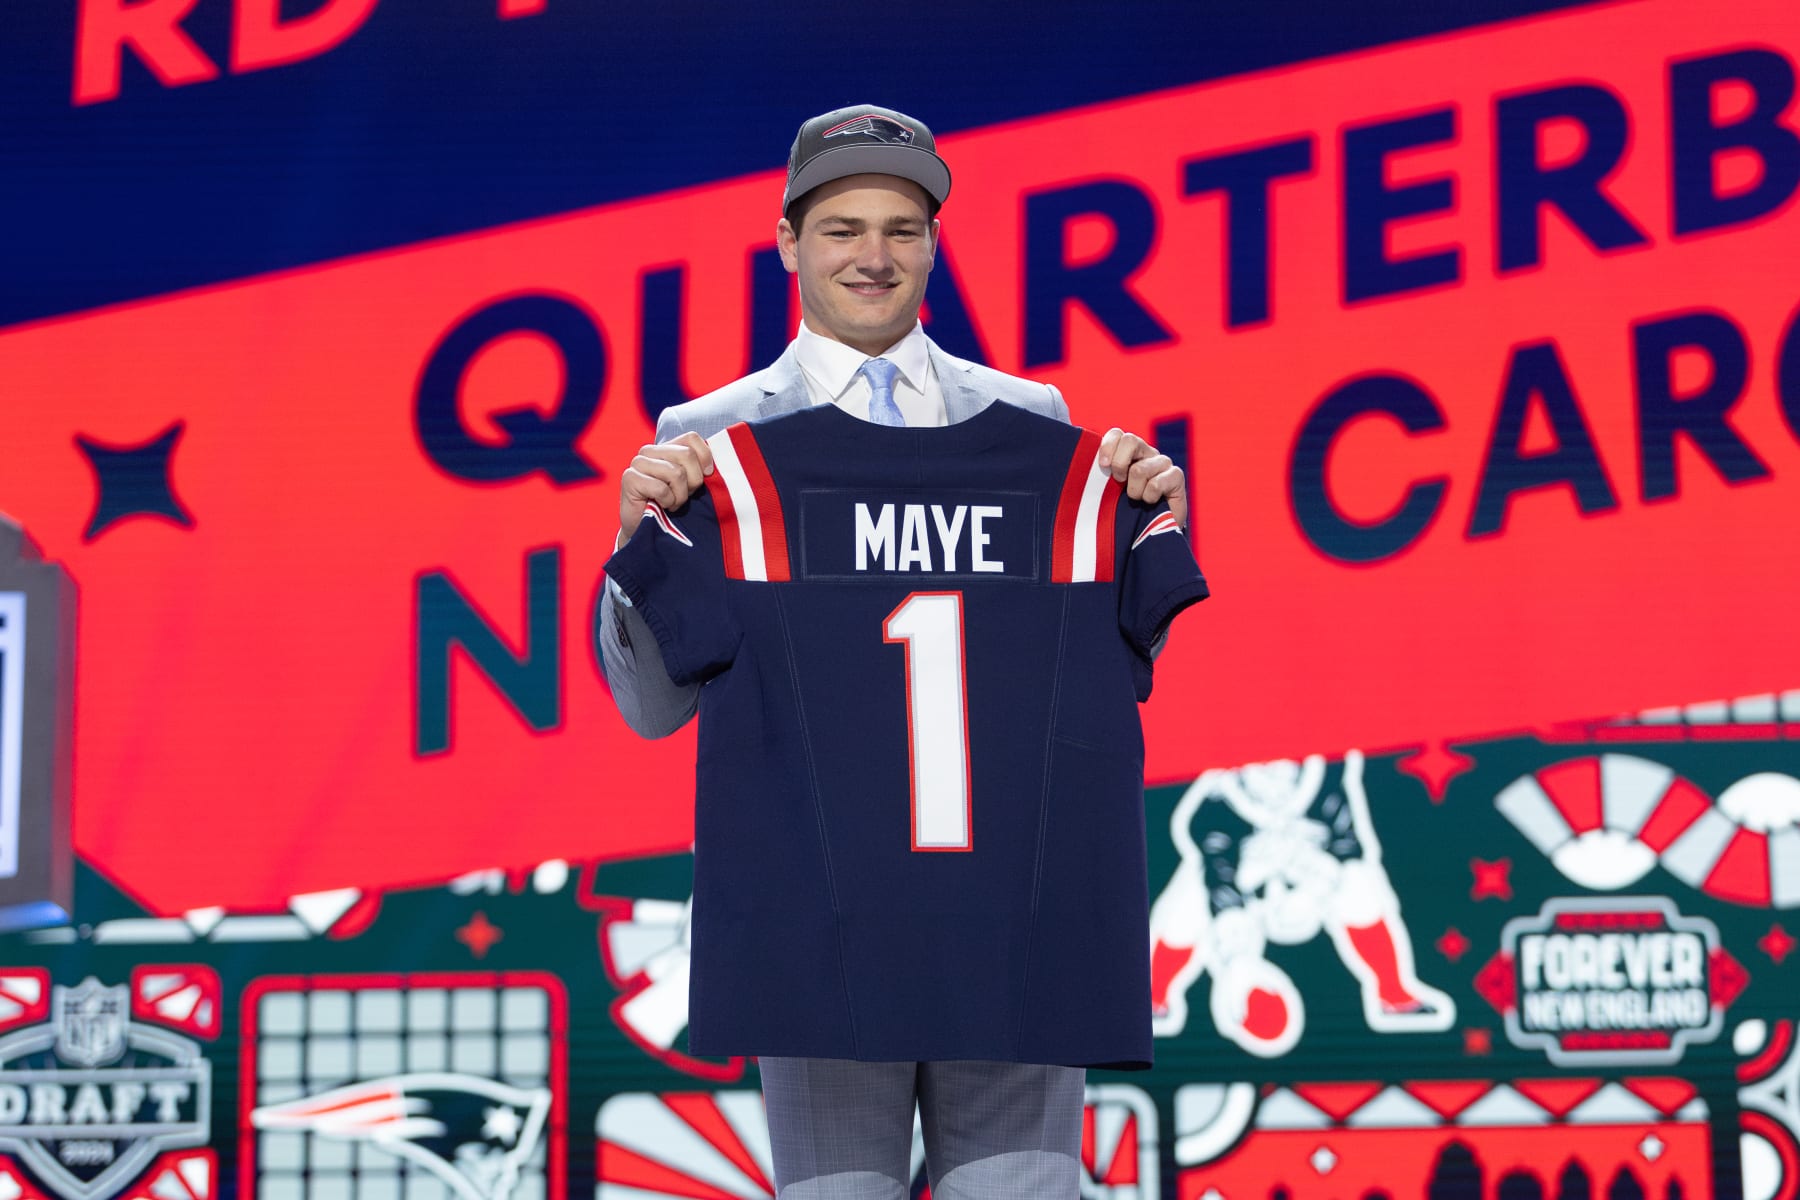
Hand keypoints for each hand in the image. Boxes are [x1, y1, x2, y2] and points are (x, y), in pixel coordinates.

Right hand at [617, 432, 713, 547]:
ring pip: (676, 473)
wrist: (646, 531)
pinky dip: (667, 502)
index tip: (705, 477)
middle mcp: (649, 451)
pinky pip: (661, 488)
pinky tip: (661, 506)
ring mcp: (638, 463)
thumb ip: (700, 468)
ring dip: (680, 496)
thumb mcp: (691, 484)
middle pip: (687, 455)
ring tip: (672, 502)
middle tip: (684, 495)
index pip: (692, 438)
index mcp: (666, 448)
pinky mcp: (630, 478)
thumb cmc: (671, 506)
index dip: (705, 458)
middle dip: (693, 481)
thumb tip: (713, 466)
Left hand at [1097, 428, 1187, 528]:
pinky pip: (1156, 483)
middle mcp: (1146, 453)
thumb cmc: (1124, 511)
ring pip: (1141, 468)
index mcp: (1128, 452)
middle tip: (1118, 482)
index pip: (1117, 434)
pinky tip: (1150, 502)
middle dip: (1119, 464)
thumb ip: (1097, 477)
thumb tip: (1074, 468)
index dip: (1107, 446)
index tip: (1102, 466)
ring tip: (1136, 499)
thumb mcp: (1107, 492)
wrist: (1152, 530)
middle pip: (1130, 440)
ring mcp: (1162, 463)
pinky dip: (1148, 497)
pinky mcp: (1176, 476)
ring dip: (1134, 490)